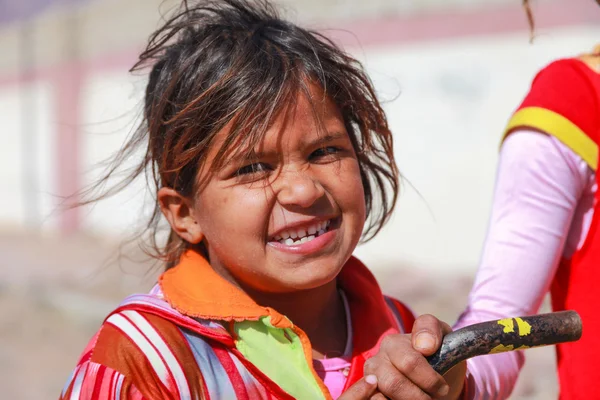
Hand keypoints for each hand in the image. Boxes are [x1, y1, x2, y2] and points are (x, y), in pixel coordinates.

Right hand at [341, 314, 465, 399]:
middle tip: (434, 397)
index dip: (430, 380)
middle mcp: (376, 360)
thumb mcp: (441, 336)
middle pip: (394, 384)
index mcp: (392, 343)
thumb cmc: (438, 355)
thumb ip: (431, 329)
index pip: (410, 363)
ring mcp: (370, 379)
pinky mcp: (368, 394)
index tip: (443, 387)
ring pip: (382, 397)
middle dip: (419, 396)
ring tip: (423, 399)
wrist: (436, 375)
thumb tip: (424, 345)